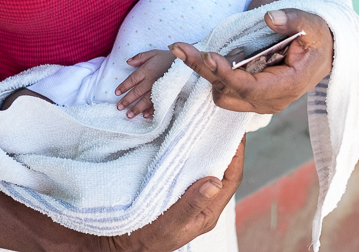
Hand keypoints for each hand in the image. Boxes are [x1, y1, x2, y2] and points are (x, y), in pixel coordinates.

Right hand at [97, 135, 244, 251]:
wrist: (121, 244)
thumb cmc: (146, 239)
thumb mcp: (170, 224)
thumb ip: (192, 204)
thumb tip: (216, 182)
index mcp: (208, 213)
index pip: (231, 179)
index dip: (237, 155)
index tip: (236, 132)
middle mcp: (204, 204)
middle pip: (223, 171)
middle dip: (225, 146)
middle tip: (223, 121)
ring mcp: (190, 197)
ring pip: (207, 168)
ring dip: (209, 148)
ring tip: (208, 125)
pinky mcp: (176, 191)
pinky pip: (190, 169)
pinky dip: (191, 153)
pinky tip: (186, 140)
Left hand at [116, 49, 175, 118]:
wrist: (185, 62)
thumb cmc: (167, 57)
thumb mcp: (153, 53)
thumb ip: (140, 57)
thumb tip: (127, 62)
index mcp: (147, 69)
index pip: (132, 79)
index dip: (124, 86)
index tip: (117, 93)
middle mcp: (152, 80)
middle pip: (137, 92)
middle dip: (127, 100)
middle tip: (119, 108)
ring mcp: (160, 88)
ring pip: (146, 100)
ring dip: (137, 108)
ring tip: (129, 115)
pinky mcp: (167, 93)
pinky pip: (159, 103)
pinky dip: (152, 110)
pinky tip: (146, 115)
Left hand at [170, 9, 332, 113]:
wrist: (328, 55)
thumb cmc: (319, 38)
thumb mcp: (313, 25)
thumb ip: (294, 20)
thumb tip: (269, 17)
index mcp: (288, 85)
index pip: (250, 87)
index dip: (226, 74)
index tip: (207, 56)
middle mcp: (271, 101)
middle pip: (227, 92)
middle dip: (202, 70)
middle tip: (178, 47)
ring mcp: (261, 102)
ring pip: (222, 95)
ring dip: (204, 73)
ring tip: (185, 49)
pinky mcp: (253, 97)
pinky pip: (225, 92)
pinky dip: (212, 75)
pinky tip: (200, 55)